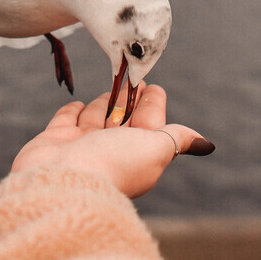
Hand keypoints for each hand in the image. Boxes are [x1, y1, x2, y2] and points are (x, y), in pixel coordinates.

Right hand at [11, 84, 213, 198]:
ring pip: (96, 117)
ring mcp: (81, 145)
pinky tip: (79, 103)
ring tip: (111, 89)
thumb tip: (206, 144)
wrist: (62, 183)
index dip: (153, 102)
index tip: (151, 84)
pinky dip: (73, 110)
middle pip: (123, 118)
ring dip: (104, 103)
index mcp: (137, 152)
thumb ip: (176, 139)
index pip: (150, 122)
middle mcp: (110, 150)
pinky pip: (67, 120)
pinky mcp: (54, 141)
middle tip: (130, 76)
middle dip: (129, 99)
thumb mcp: (156, 148)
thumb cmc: (113, 164)